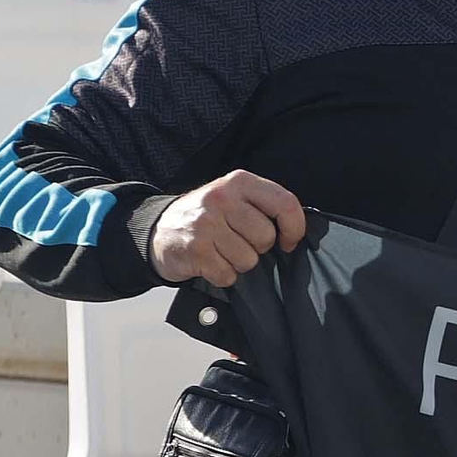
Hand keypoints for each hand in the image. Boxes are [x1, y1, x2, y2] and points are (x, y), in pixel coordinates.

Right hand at [150, 171, 306, 286]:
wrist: (159, 230)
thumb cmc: (207, 216)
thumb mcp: (234, 197)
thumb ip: (264, 206)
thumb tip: (296, 232)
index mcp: (239, 182)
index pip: (285, 203)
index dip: (295, 229)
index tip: (289, 242)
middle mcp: (222, 198)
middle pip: (266, 238)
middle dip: (258, 248)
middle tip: (237, 241)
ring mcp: (206, 223)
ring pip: (249, 260)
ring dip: (238, 263)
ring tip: (221, 250)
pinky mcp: (196, 249)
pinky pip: (228, 275)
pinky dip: (221, 275)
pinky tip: (209, 261)